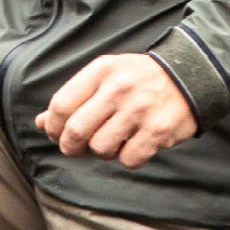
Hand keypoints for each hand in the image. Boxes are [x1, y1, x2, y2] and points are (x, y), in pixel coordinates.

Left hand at [35, 53, 197, 168]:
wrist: (189, 76)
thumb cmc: (138, 79)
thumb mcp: (105, 76)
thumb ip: (73, 98)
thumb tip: (40, 122)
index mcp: (101, 70)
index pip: (61, 104)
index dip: (52, 126)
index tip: (54, 134)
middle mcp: (118, 88)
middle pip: (76, 131)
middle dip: (70, 146)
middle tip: (75, 148)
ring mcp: (139, 110)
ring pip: (100, 148)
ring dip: (101, 152)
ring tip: (111, 141)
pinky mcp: (158, 131)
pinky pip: (128, 159)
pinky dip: (126, 158)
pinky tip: (133, 144)